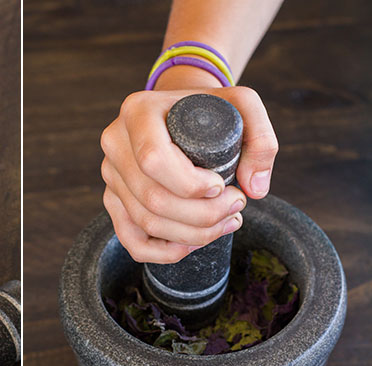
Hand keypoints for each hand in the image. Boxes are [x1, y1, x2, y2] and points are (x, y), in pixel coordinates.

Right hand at [100, 85, 277, 262]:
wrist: (176, 114)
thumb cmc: (207, 111)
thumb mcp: (242, 106)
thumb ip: (261, 139)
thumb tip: (254, 188)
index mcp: (137, 112)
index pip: (153, 159)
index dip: (190, 184)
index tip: (221, 185)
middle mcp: (116, 143)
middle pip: (152, 198)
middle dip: (202, 215)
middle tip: (235, 207)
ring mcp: (111, 174)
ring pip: (145, 222)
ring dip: (191, 234)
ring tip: (225, 223)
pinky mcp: (114, 199)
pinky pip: (131, 240)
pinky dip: (163, 252)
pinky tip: (192, 244)